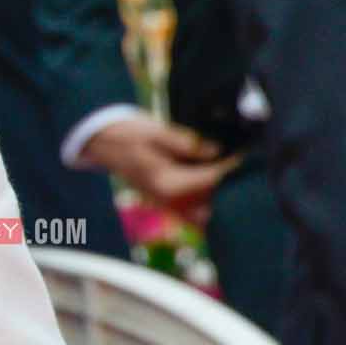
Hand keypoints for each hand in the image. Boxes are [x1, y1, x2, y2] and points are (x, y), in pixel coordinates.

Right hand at [82, 115, 241, 226]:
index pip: (211, 179)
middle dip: (227, 191)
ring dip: (216, 199)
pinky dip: (204, 203)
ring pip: (201, 212)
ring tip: (233, 180)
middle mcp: (167, 198)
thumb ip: (188, 144)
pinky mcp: (162, 198)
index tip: (246, 154)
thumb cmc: (126, 132)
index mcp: (167, 183)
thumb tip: (216, 151)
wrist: (98, 139)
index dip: (231, 166)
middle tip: (245, 173)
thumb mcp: (157, 132)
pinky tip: (213, 186)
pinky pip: (190, 210)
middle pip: (210, 202)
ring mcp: (164, 201)